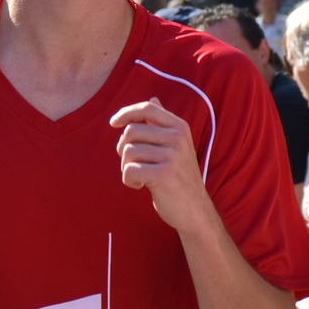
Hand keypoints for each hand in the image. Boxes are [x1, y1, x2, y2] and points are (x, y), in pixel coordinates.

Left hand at [110, 99, 207, 231]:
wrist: (195, 210)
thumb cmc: (179, 177)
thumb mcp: (176, 146)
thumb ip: (162, 123)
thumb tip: (153, 98)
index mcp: (179, 127)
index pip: (147, 108)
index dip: (126, 112)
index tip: (113, 123)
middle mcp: (177, 138)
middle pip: (131, 131)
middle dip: (123, 149)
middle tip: (134, 164)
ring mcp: (172, 155)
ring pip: (128, 152)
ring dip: (126, 167)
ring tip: (141, 177)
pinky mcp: (163, 174)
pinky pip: (129, 170)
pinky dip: (129, 181)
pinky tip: (141, 187)